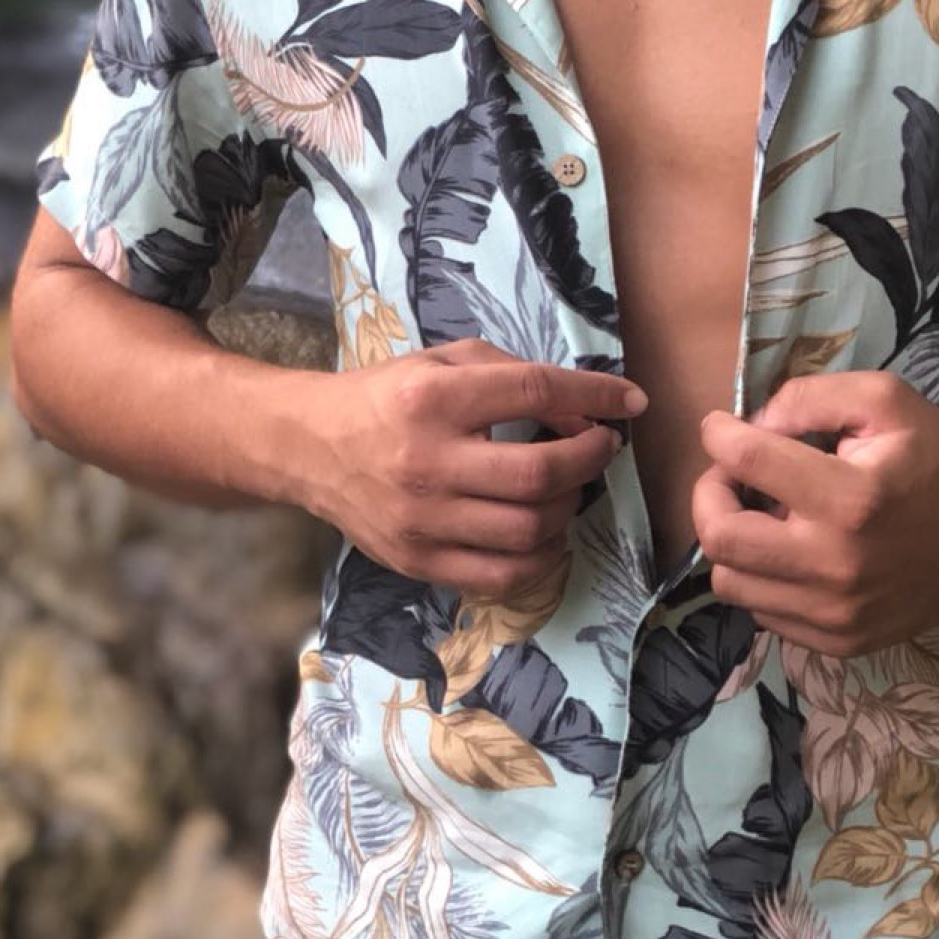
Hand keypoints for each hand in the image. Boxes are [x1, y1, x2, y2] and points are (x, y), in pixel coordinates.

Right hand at [308, 337, 646, 598]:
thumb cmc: (385, 397)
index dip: (593, 398)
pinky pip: (501, 576)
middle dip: (588, 460)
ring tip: (569, 488)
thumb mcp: (441, 362)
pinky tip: (545, 532)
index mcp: (433, 398)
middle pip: (538, 473)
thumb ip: (510, 375)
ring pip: (528, 530)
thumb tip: (580, 410)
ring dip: (568, 508)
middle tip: (600, 448)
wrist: (309, 447)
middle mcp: (428, 461)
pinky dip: (540, 558)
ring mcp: (423, 520)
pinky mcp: (418, 562)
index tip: (629, 402)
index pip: (534, 393)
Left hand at [692, 372, 938, 654]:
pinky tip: (789, 551)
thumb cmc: (934, 458)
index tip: (722, 428)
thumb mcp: (883, 400)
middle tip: (731, 476)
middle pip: (720, 538)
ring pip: (731, 583)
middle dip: (710, 495)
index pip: (745, 462)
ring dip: (732, 541)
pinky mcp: (841, 642)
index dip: (719, 435)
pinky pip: (764, 614)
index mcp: (849, 498)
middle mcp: (836, 565)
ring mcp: (836, 614)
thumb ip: (809, 397)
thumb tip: (752, 425)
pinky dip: (761, 578)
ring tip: (763, 515)